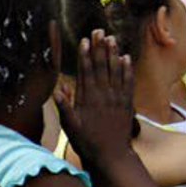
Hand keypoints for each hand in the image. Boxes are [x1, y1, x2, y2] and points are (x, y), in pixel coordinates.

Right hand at [54, 29, 133, 174]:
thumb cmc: (87, 142)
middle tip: (98, 31)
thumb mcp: (70, 127)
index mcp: (88, 99)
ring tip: (111, 38)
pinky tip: (126, 58)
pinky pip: (128, 82)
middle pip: (101, 66)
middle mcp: (103, 95)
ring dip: (113, 54)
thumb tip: (57, 90)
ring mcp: (117, 98)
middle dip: (99, 48)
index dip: (85, 55)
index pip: (86, 72)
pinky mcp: (127, 103)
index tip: (84, 40)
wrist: (112, 155)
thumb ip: (64, 108)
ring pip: (115, 71)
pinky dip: (127, 69)